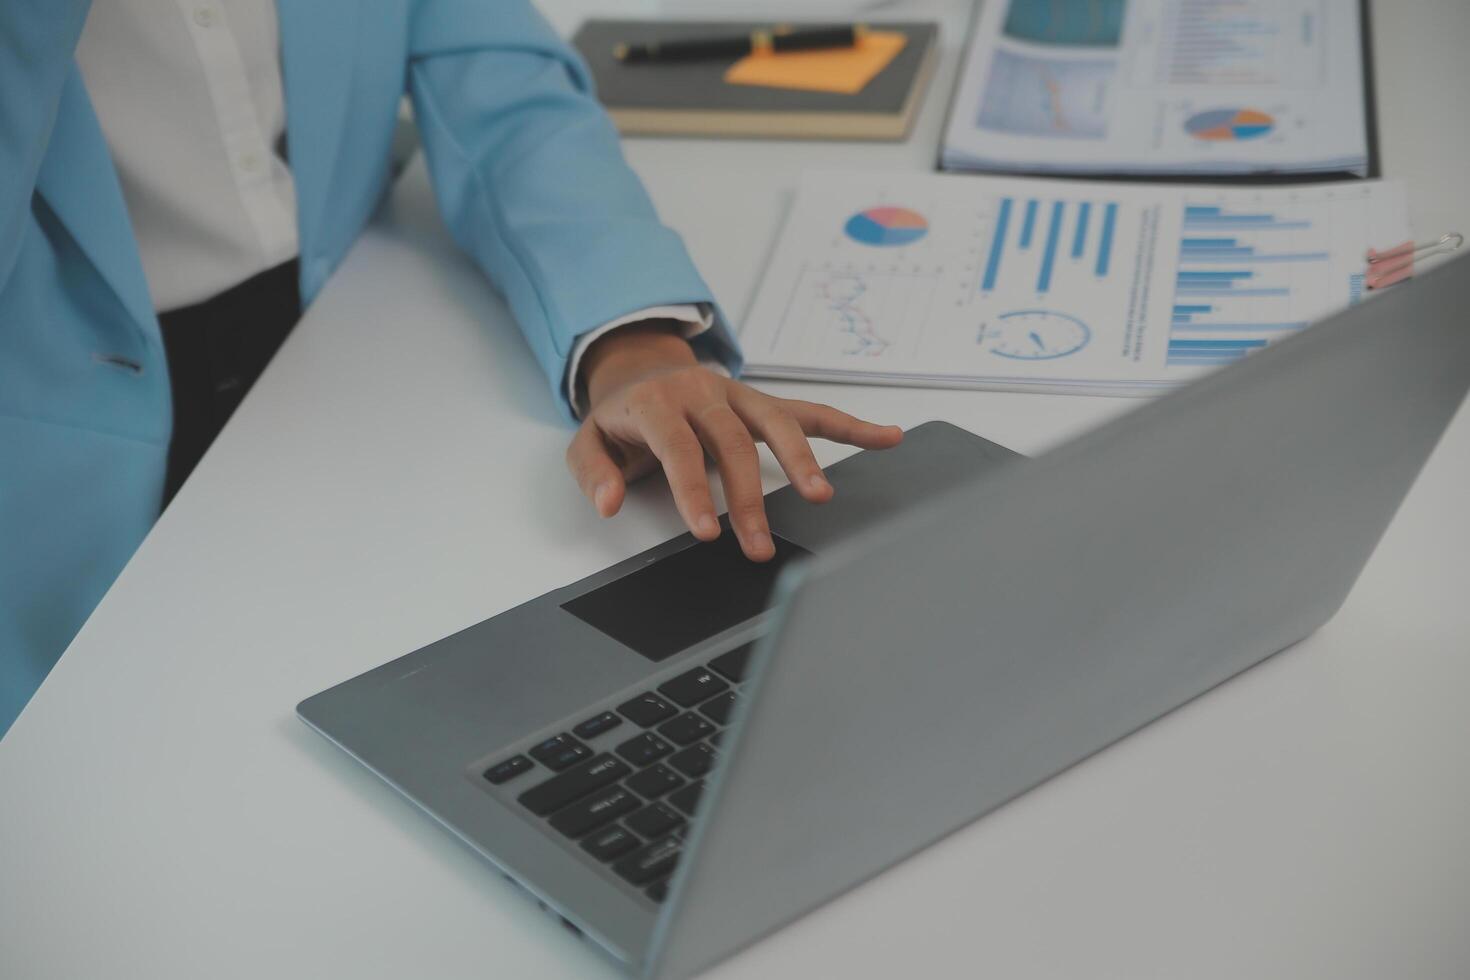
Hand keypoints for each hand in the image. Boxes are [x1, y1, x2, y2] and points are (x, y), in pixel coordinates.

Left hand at [567, 321, 902, 560]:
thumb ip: (594, 473)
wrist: (639, 373)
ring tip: (821, 495)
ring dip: (803, 459)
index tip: (709, 531)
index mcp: (658, 403)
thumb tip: (609, 502)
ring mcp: (738, 395)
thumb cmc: (621, 419)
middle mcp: (703, 393)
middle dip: (750, 497)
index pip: (680, 449)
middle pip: (733, 443)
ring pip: (777, 423)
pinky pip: (811, 411)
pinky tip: (886, 437)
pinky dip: (851, 425)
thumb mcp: (588, 442)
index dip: (695, 489)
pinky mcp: (763, 402)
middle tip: (759, 544)